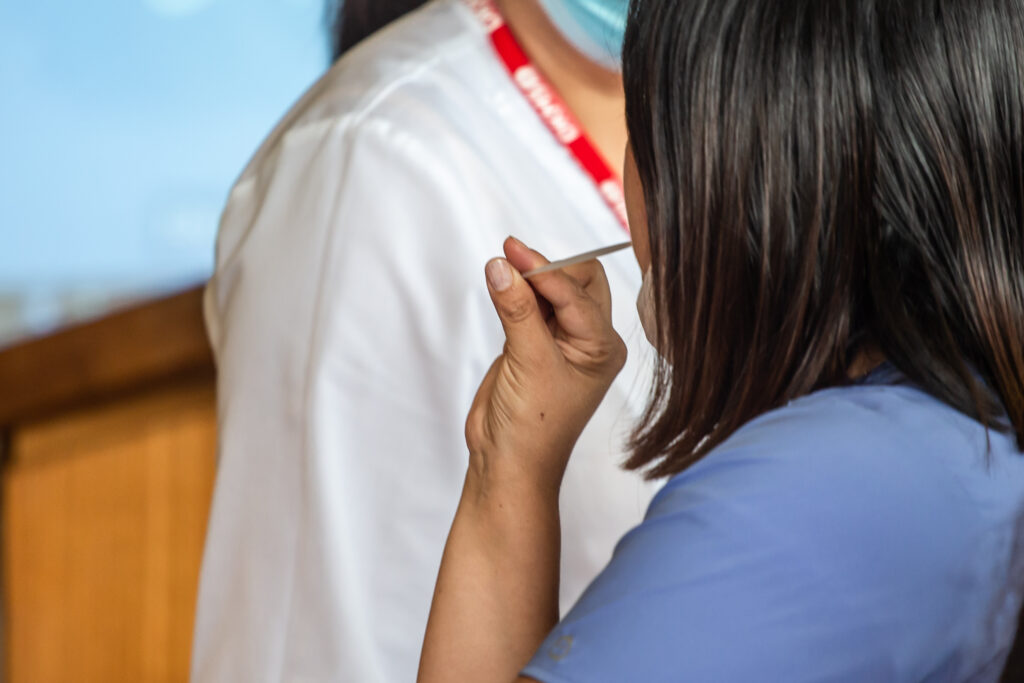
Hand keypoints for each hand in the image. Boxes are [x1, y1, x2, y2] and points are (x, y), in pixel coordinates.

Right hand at [465, 237, 627, 496]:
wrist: (509, 463)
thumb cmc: (533, 428)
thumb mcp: (528, 362)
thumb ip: (516, 311)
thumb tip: (502, 267)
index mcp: (603, 347)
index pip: (577, 293)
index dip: (545, 270)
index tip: (513, 251)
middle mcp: (589, 342)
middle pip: (576, 282)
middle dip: (545, 268)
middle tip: (510, 257)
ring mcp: (561, 343)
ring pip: (551, 293)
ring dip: (528, 278)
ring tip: (501, 266)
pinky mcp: (533, 346)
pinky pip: (528, 307)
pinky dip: (515, 293)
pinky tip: (500, 284)